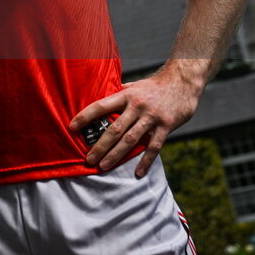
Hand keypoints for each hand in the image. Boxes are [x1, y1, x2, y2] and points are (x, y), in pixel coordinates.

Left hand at [69, 64, 203, 177]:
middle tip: (88, 159)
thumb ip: (120, 94)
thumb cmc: (155, 85)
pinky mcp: (166, 126)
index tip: (72, 127)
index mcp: (126, 95)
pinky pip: (154, 147)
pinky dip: (145, 161)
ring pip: (130, 139)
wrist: (183, 82)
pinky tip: (138, 173)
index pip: (100, 106)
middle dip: (100, 145)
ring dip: (116, 155)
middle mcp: (137, 106)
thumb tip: (102, 98)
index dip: (85, 116)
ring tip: (103, 166)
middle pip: (114, 128)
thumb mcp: (135, 86)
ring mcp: (152, 116)